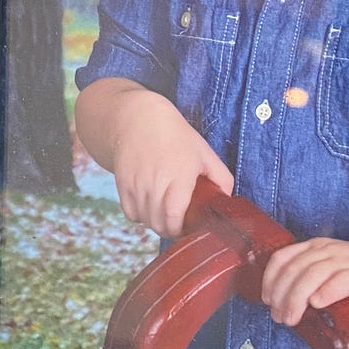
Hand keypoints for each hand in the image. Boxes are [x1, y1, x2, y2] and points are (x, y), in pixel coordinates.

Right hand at [109, 87, 234, 237]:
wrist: (137, 119)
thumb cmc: (173, 134)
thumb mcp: (203, 152)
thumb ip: (221, 177)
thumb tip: (227, 199)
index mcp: (178, 177)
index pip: (174, 219)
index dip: (183, 229)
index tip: (191, 226)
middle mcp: (155, 184)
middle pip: (160, 225)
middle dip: (172, 229)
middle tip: (181, 222)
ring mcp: (136, 186)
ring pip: (146, 221)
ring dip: (157, 223)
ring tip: (166, 213)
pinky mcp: (122, 186)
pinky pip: (131, 214)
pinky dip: (141, 216)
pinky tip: (151, 206)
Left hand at [260, 236, 348, 326]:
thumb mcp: (328, 272)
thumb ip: (308, 283)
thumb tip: (281, 310)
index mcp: (316, 248)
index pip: (284, 258)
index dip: (270, 280)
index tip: (267, 300)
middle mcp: (329, 251)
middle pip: (296, 269)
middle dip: (282, 295)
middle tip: (280, 317)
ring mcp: (348, 262)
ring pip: (314, 273)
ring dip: (297, 297)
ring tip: (292, 318)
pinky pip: (343, 280)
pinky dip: (327, 291)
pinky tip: (318, 303)